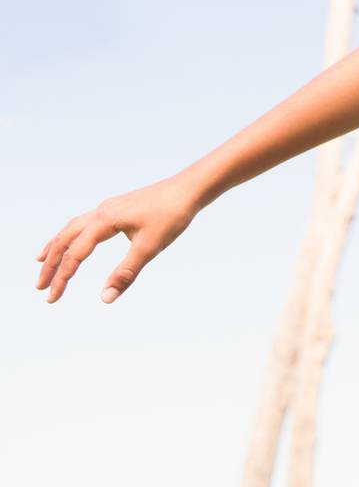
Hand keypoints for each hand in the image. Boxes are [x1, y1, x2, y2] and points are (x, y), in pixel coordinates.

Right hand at [35, 173, 204, 303]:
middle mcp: (101, 211)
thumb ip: (125, 273)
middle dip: (50, 263)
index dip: (62, 278)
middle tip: (39, 286)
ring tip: (41, 261)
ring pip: (73, 228)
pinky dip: (73, 234)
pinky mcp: (118, 207)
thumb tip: (104, 298)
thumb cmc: (173, 215)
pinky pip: (86, 222)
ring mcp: (109, 207)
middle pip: (65, 238)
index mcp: (104, 220)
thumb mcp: (150, 247)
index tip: (52, 298)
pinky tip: (77, 240)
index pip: (75, 254)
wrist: (191, 188)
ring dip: (57, 246)